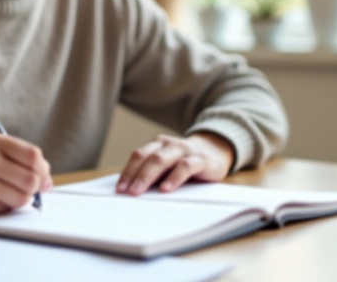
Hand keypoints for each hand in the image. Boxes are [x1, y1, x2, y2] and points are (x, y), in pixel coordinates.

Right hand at [0, 131, 52, 215]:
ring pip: (21, 198)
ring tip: (6, 193)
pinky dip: (2, 207)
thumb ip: (18, 157)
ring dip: (19, 199)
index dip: (44, 170)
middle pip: (31, 179)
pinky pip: (4, 210)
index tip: (43, 178)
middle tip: (29, 189)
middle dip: (35, 188)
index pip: (32, 155)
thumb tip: (47, 180)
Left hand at [116, 132, 234, 195]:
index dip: (127, 172)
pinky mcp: (200, 159)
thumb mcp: (168, 165)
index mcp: (157, 144)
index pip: (139, 156)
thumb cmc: (185, 162)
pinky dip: (174, 177)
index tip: (119, 189)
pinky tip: (166, 189)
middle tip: (127, 192)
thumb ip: (154, 173)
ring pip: (162, 160)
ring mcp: (184, 150)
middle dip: (135, 175)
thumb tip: (131, 191)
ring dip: (148, 176)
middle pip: (148, 158)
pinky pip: (185, 166)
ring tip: (139, 191)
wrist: (217, 150)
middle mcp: (169, 144)